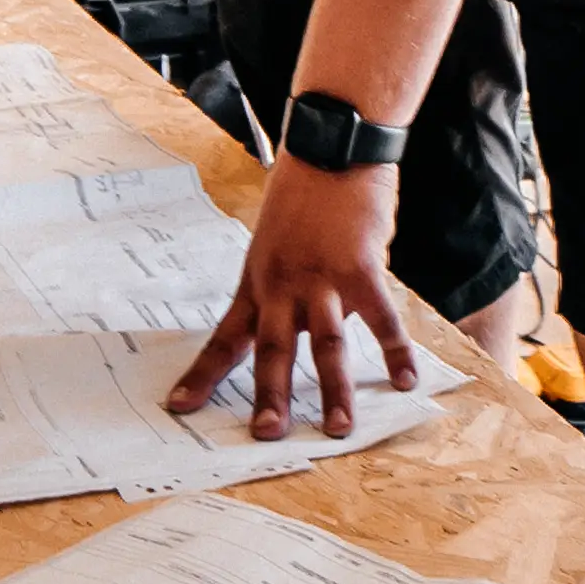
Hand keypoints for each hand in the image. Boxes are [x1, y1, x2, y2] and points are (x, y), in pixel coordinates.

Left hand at [166, 153, 419, 441]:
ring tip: (336, 428)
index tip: (179, 407)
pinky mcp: (360, 267)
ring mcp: (321, 278)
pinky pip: (381, 318)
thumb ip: (284, 287)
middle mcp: (283, 285)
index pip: (225, 338)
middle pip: (273, 349)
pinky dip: (394, 350)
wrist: (331, 148)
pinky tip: (405, 379)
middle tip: (267, 435)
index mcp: (257, 282)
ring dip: (333, 389)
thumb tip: (300, 325)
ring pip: (325, 343)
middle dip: (269, 396)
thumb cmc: (304, 194)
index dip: (203, 375)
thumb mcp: (275, 241)